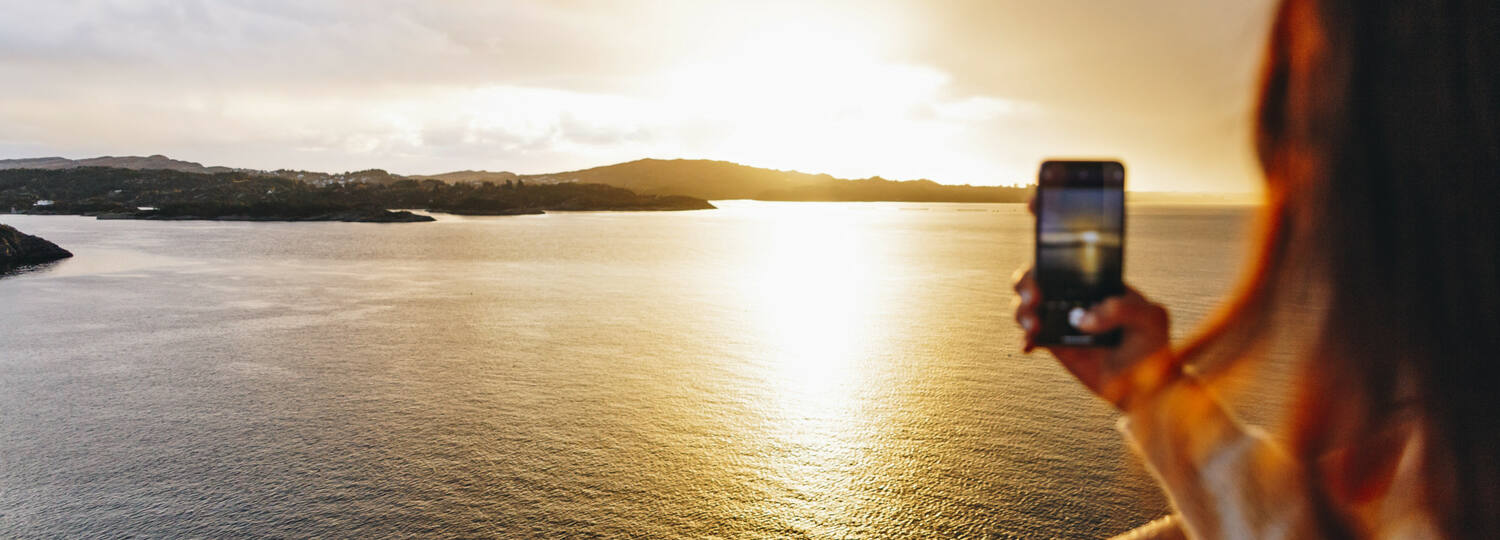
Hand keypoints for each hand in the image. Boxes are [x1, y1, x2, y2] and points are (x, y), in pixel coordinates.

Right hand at [1012, 270, 1176, 409]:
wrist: (1144, 385)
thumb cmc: (1150, 343)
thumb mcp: (1151, 317)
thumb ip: (1123, 309)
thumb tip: (1082, 318)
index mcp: (1095, 280)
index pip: (1066, 258)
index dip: (1048, 253)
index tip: (1042, 254)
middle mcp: (1073, 295)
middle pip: (1036, 278)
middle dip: (1026, 284)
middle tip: (1035, 298)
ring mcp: (1060, 319)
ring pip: (1026, 306)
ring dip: (1022, 311)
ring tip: (1035, 326)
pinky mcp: (1053, 343)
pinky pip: (1030, 336)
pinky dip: (1025, 339)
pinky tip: (1029, 346)